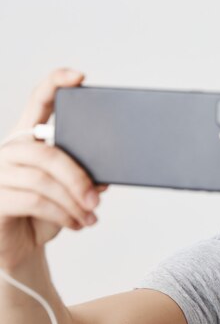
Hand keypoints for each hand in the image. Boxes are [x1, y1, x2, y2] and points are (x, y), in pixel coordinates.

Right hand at [0, 68, 106, 268]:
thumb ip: (85, 176)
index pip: (38, 102)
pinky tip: (77, 223)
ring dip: (74, 202)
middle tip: (98, 198)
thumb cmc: (45, 214)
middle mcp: (9, 150)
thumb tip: (106, 177)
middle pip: (48, 152)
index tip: (79, 76)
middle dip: (79, 177)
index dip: (55, 84)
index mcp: (29, 140)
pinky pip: (34, 201)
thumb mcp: (69, 192)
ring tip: (90, 216)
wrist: (23, 247)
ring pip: (43, 180)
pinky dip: (62, 214)